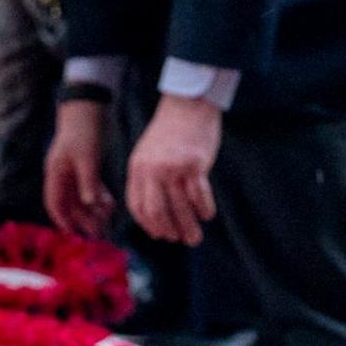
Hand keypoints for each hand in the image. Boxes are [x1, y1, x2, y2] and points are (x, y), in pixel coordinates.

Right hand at [45, 101, 112, 236]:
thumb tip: (91, 206)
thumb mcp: (88, 158)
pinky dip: (98, 196)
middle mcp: (62, 173)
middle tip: (99, 232)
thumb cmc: (85, 130)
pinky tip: (110, 204)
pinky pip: (90, 186)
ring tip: (107, 220)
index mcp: (56, 172)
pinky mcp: (86, 164)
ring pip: (81, 196)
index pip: (54, 203)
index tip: (75, 234)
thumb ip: (89, 182)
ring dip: (93, 209)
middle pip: (70, 203)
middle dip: (83, 218)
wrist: (90, 106)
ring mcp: (73, 169)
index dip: (63, 220)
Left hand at [124, 92, 222, 244]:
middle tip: (179, 240)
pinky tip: (207, 215)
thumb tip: (154, 212)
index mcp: (137, 168)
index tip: (160, 235)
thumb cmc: (170, 131)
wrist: (187, 104)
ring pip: (180, 208)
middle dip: (168, 231)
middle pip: (157, 212)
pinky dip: (204, 210)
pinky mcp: (194, 164)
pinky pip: (199, 196)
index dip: (148, 225)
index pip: (137, 206)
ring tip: (195, 238)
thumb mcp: (147, 153)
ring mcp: (173, 167)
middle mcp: (152, 170)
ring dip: (188, 227)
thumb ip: (147, 178)